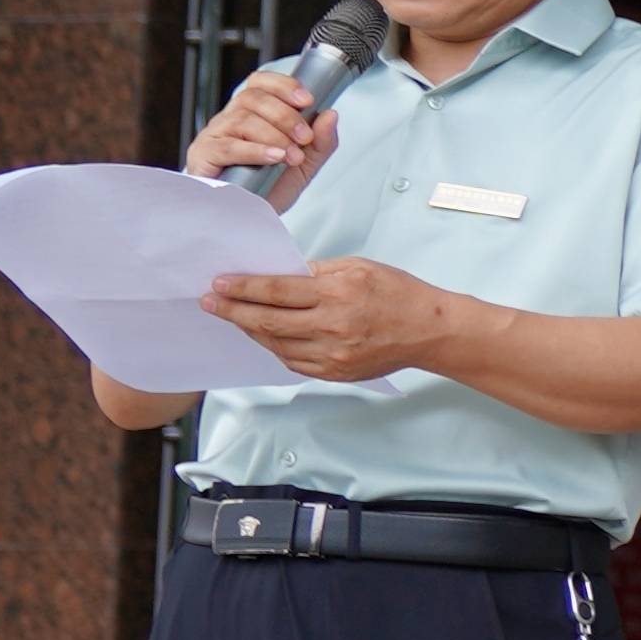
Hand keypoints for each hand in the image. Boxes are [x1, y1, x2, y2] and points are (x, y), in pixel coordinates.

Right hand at [185, 64, 335, 203]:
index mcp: (252, 113)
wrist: (249, 219)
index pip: (260, 83)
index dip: (283, 85)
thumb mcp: (306, 164)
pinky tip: (274, 157)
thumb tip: (330, 114)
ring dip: (274, 135)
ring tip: (291, 156)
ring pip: (242, 120)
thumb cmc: (271, 187)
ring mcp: (214, 136)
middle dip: (286, 116)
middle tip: (304, 138)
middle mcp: (230, 119)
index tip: (307, 100)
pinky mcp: (203, 156)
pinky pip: (228, 146)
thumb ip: (321, 141)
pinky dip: (256, 150)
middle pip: (253, 98)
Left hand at [198, 256, 459, 382]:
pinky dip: (275, 347)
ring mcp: (333, 354)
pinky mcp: (335, 372)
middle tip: (210, 302)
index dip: (243, 288)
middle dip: (233, 310)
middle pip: (267, 321)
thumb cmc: (398, 293)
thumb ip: (317, 272)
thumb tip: (279, 277)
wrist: (430, 331)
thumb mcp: (359, 267)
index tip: (219, 283)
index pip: (276, 291)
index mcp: (338, 293)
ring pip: (276, 344)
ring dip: (250, 329)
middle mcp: (333, 326)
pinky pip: (292, 361)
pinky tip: (266, 336)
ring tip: (236, 317)